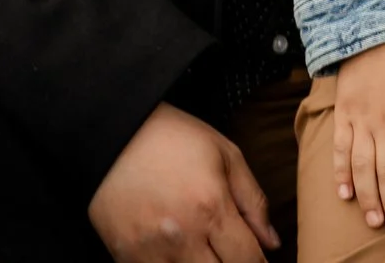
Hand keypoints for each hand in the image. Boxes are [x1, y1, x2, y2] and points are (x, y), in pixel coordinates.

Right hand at [87, 102, 277, 262]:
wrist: (113, 134)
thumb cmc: (174, 139)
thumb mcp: (226, 155)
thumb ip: (253, 202)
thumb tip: (272, 243)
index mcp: (211, 207)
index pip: (247, 260)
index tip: (260, 261)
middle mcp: (181, 236)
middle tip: (230, 252)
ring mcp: (150, 251)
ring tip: (204, 250)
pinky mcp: (125, 257)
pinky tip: (178, 253)